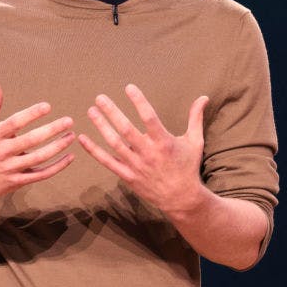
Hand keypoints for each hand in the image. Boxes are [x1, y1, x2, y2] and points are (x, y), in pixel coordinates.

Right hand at [0, 82, 75, 202]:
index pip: (15, 123)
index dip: (31, 114)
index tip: (48, 106)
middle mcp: (2, 152)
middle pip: (30, 140)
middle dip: (51, 130)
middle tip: (69, 121)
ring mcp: (10, 168)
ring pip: (38, 158)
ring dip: (57, 147)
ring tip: (72, 136)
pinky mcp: (18, 182)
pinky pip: (41, 174)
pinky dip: (57, 167)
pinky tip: (70, 157)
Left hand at [78, 84, 208, 214]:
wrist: (182, 199)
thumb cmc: (188, 167)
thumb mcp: (195, 141)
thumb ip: (195, 118)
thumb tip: (204, 97)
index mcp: (164, 142)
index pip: (149, 118)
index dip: (139, 101)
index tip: (128, 87)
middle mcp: (148, 153)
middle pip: (126, 130)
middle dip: (112, 112)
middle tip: (100, 97)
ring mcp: (136, 166)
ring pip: (114, 144)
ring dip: (101, 127)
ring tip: (91, 111)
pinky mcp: (128, 176)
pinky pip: (107, 162)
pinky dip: (94, 151)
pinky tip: (82, 138)